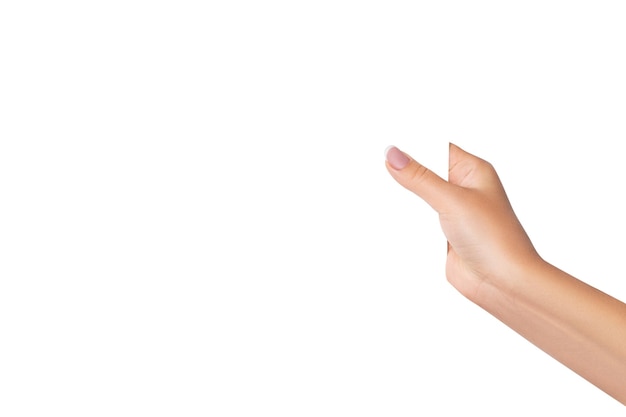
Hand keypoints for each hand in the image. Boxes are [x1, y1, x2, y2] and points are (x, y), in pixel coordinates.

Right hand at [385, 144, 540, 299]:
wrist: (504, 284)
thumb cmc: (496, 239)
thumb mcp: (452, 201)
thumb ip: (420, 178)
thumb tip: (394, 154)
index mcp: (472, 171)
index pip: (436, 146)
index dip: (412, 143)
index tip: (386, 142)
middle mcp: (462, 189)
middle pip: (424, 171)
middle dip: (404, 171)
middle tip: (378, 165)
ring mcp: (452, 212)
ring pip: (418, 197)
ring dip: (404, 198)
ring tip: (381, 190)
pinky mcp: (443, 234)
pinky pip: (417, 221)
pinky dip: (405, 220)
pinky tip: (392, 217)